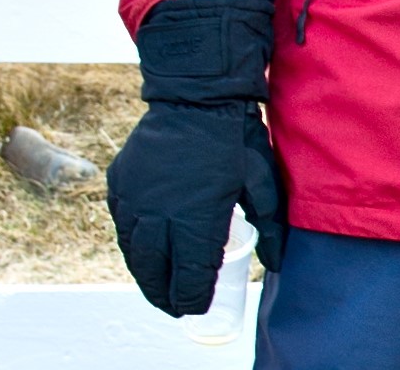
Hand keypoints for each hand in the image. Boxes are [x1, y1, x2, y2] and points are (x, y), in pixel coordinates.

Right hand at [107, 0, 284, 316]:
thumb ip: (271, 224)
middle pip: (156, 271)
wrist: (195, 94)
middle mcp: (160, 213)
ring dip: (145, 274)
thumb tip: (279, 262)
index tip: (199, 304)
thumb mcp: (262, 178)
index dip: (194, 296)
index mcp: (198, 215)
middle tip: (177, 306)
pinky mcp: (119, 185)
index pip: (191, 274)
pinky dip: (131, 246)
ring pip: (134, 253)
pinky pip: (121, 226)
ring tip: (159, 287)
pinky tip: (143, 252)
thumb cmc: (236, 135)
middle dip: (166, 295)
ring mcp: (135, 199)